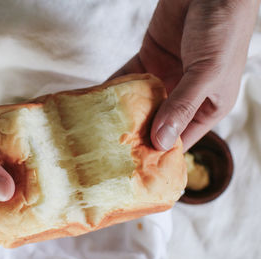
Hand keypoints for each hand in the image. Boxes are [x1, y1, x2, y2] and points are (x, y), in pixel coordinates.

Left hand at [110, 0, 259, 150]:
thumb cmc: (222, 29)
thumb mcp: (207, 72)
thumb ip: (182, 105)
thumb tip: (159, 141)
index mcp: (207, 106)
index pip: (181, 138)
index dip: (159, 153)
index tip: (135, 167)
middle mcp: (185, 95)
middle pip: (156, 123)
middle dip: (135, 135)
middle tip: (108, 151)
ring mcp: (165, 77)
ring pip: (140, 102)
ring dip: (121, 113)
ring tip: (97, 131)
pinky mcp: (149, 59)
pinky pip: (129, 78)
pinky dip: (114, 88)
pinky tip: (97, 101)